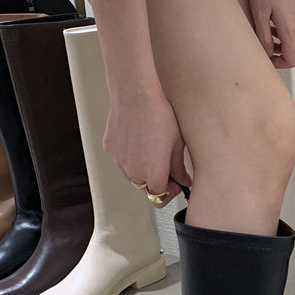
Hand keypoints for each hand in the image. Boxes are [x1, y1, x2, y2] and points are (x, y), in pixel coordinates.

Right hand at [103, 85, 192, 208]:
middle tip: (167, 164)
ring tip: (153, 148)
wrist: (136, 97)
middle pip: (146, 187)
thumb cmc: (160, 118)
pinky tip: (140, 139)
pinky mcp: (110, 149)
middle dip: (157, 180)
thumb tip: (185, 181)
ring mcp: (119, 162)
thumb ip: (179, 169)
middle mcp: (133, 173)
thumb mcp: (177, 145)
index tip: (177, 182)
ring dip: (143, 169)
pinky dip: (131, 156)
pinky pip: (122, 160)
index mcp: (153, 175)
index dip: (170, 191)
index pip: (159, 198)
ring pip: (133, 174)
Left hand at [249, 0, 294, 68]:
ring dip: (282, 46)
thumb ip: (264, 36)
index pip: (292, 59)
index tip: (265, 58)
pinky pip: (294, 31)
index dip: (278, 64)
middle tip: (266, 52)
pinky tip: (271, 25)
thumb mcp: (259, 13)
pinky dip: (284, 36)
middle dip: (282, 58)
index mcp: (289, 29)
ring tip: (266, 38)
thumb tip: (266, 53)